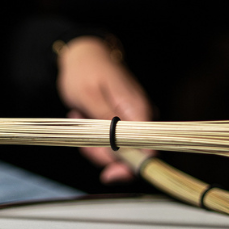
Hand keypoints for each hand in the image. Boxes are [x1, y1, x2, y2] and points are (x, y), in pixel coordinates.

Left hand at [56, 36, 152, 182]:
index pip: (149, 150)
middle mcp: (143, 116)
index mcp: (138, 109)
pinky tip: (84, 118)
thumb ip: (108, 123)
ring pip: (121, 151)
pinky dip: (95, 138)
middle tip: (82, 142)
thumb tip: (126, 150)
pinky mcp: (125, 122)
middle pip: (134, 155)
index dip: (131, 167)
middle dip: (105, 156)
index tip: (107, 174)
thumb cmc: (85, 71)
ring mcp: (135, 120)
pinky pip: (114, 141)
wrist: (82, 54)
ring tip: (79, 118)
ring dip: (95, 144)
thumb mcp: (89, 97)